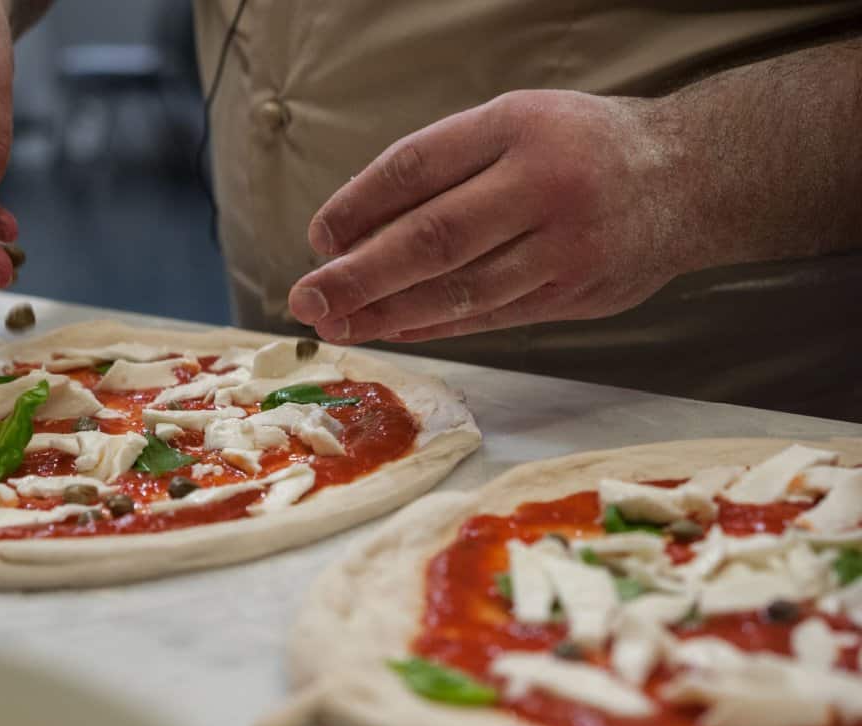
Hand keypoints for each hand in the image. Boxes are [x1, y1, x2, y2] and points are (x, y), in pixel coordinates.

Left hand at [289, 90, 690, 343]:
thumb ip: (444, 166)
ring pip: (461, 289)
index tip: (318, 237)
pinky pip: (492, 317)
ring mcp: (565, 246)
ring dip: (389, 313)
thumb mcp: (517, 122)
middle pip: (433, 237)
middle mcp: (543, 185)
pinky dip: (436, 325)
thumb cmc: (581, 147)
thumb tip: (354, 227)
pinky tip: (394, 329)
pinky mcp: (577, 294)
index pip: (418, 166)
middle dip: (360, 274)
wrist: (692, 178)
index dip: (359, 204)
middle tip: (307, 297)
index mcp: (519, 127)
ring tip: (338, 324)